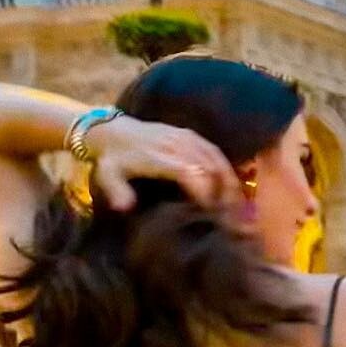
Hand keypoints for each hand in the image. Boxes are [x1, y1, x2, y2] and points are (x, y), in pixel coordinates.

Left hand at [86, 115, 238, 210]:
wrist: (112, 130)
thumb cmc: (112, 160)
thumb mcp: (107, 176)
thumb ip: (117, 192)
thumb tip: (125, 208)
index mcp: (157, 157)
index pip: (188, 171)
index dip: (203, 191)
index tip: (210, 212)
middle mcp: (175, 144)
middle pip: (209, 166)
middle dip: (224, 191)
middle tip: (233, 215)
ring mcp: (185, 138)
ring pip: (216, 158)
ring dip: (230, 181)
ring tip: (239, 204)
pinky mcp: (190, 135)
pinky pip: (214, 151)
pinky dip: (227, 168)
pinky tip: (233, 186)